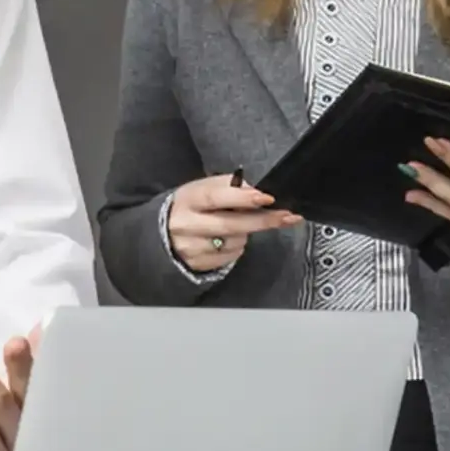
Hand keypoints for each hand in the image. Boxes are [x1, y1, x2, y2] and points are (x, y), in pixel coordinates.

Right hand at [165, 174, 299, 272]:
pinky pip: (231, 256)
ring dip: (245, 233)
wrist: (162, 234)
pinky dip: (237, 247)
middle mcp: (187, 224)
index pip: (216, 197)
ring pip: (235, 241)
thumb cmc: (191, 207)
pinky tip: (226, 240)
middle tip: (287, 217)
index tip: (267, 198)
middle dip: (262, 220)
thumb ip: (227, 187)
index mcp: (188, 199)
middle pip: (231, 225)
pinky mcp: (198, 264)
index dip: (243, 198)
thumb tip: (255, 191)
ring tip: (235, 226)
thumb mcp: (202, 189)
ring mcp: (192, 247)